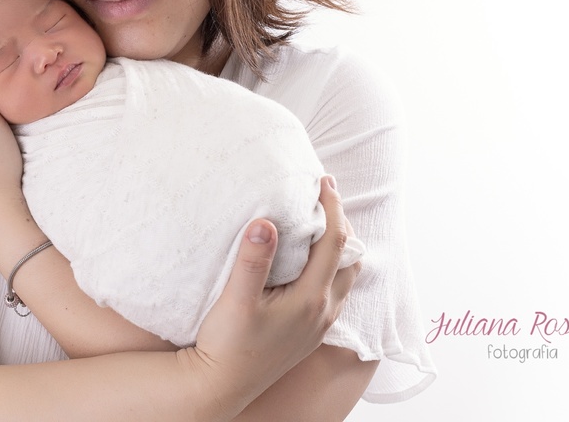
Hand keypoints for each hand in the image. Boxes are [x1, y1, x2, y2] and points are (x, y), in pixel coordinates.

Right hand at [188, 177, 359, 416]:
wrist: (220, 386)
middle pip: (348, 258)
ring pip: (344, 277)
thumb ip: (252, 259)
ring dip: (339, 248)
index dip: (332, 208)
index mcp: (310, 298)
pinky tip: (310, 264)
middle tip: (323, 197)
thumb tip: (266, 221)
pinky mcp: (308, 334)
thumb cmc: (226, 344)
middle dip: (341, 224)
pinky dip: (331, 268)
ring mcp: (318, 325)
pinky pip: (333, 292)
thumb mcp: (235, 299)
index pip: (335, 242)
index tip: (323, 180)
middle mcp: (322, 311)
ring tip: (319, 225)